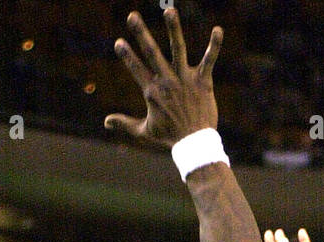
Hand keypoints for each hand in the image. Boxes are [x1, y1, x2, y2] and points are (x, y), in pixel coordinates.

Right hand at [104, 9, 220, 148]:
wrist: (195, 146)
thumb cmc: (170, 138)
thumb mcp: (144, 132)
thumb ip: (124, 123)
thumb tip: (105, 122)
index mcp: (152, 92)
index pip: (136, 69)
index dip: (127, 55)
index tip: (118, 42)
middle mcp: (167, 82)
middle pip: (152, 53)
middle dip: (141, 34)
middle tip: (132, 16)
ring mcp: (185, 80)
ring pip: (178, 49)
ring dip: (174, 29)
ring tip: (170, 11)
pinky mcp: (203, 82)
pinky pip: (209, 61)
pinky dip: (214, 46)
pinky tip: (218, 29)